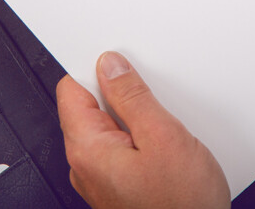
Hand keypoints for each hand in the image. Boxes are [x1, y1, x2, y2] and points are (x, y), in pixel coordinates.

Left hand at [56, 52, 229, 208]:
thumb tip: (111, 66)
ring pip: (109, 130)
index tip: (118, 60)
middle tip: (151, 94)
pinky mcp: (120, 188)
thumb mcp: (164, 137)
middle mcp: (86, 167)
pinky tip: (165, 144)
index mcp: (87, 148)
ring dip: (133, 119)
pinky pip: (121, 151)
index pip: (72, 89)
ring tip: (164, 123)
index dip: (95, 69)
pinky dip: (139, 140)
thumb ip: (133, 97)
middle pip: (90, 108)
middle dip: (119, 94)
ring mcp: (101, 180)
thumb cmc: (182, 208)